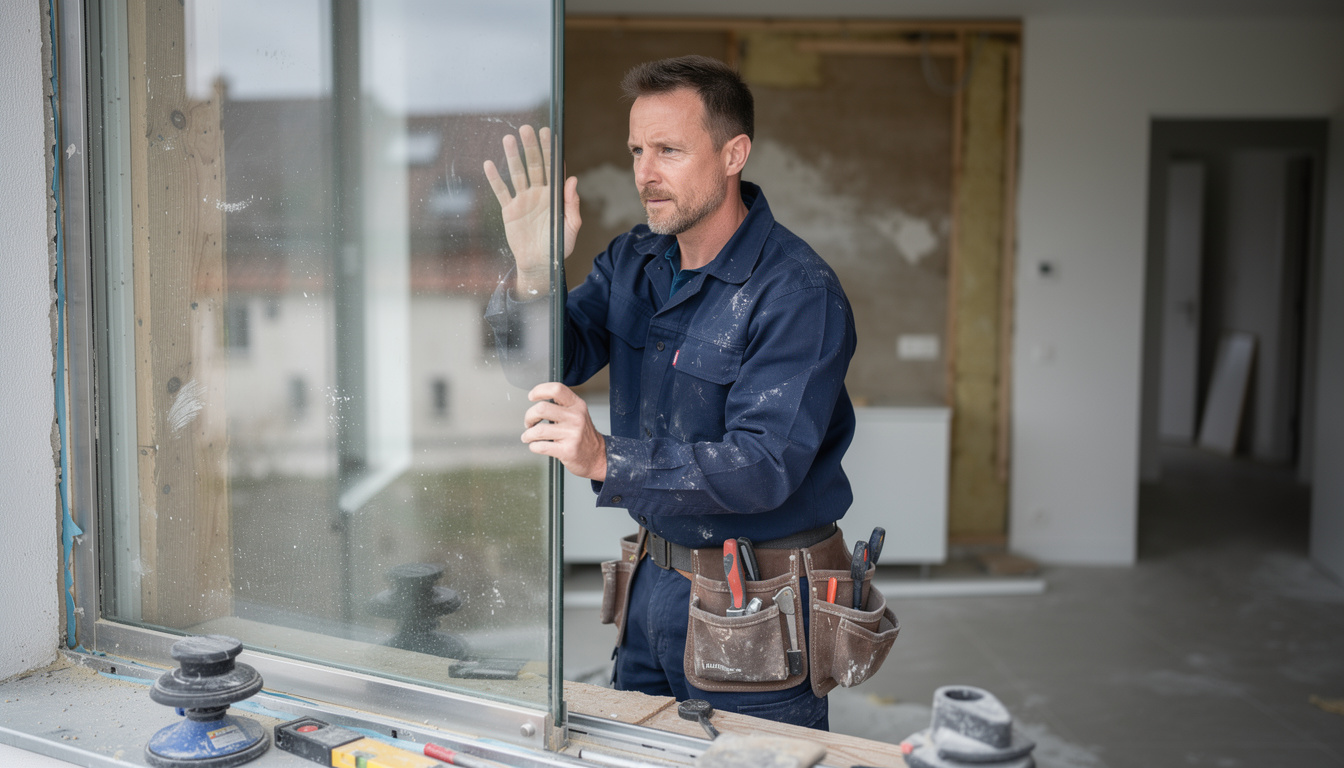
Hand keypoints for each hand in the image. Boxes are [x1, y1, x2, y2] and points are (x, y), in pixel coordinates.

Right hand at [483, 125, 580, 296]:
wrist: (540, 264)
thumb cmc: (558, 247)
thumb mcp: (570, 227)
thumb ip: (571, 204)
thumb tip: (572, 179)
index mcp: (554, 196)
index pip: (553, 168)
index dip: (550, 151)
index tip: (548, 134)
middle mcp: (539, 194)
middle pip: (534, 165)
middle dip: (531, 147)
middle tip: (526, 128)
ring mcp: (523, 200)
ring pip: (517, 174)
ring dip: (513, 157)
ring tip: (508, 138)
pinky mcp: (510, 210)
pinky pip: (501, 192)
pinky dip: (495, 179)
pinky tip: (489, 164)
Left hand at [522, 382, 605, 481]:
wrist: (596, 456)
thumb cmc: (583, 435)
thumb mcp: (578, 413)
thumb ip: (561, 405)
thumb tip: (538, 399)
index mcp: (577, 405)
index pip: (556, 389)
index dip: (540, 390)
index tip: (532, 396)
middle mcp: (575, 418)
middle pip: (542, 408)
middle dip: (529, 416)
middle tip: (529, 422)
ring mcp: (572, 434)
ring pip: (538, 430)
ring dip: (528, 434)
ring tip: (529, 436)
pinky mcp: (567, 450)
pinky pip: (540, 446)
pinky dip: (533, 446)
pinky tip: (536, 445)